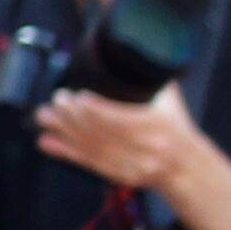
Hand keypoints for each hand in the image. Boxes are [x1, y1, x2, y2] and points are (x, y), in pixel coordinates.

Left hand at [34, 81, 198, 197]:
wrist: (187, 165)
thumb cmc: (176, 125)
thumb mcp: (170, 100)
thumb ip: (152, 78)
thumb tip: (132, 53)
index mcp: (158, 126)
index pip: (122, 119)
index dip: (97, 109)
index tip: (77, 96)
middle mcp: (145, 148)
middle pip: (102, 133)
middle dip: (73, 118)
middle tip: (54, 102)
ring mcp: (132, 165)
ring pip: (91, 148)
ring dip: (63, 133)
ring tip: (43, 118)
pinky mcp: (118, 176)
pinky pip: (88, 163)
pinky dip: (65, 152)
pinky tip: (45, 142)